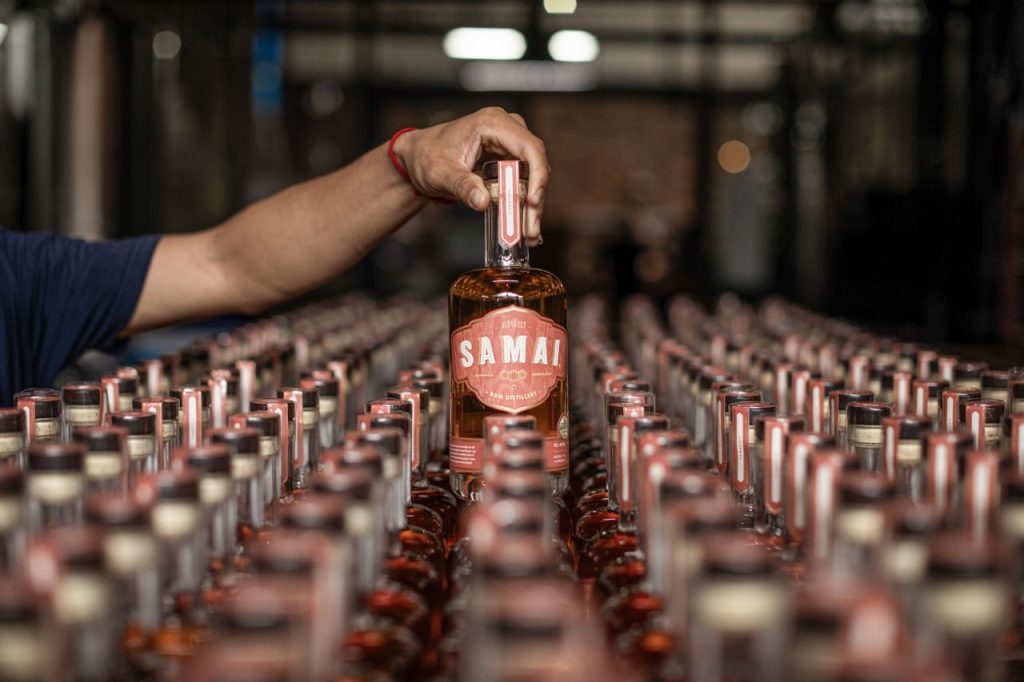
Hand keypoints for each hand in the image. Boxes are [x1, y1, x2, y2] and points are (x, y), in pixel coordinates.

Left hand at [395, 107, 549, 245]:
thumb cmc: (426, 156)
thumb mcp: (440, 173)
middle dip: (536, 197)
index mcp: (492, 123)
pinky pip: (524, 180)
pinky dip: (524, 201)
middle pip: (535, 163)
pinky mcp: (508, 157)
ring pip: (533, 174)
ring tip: (528, 232)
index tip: (534, 202)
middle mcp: (506, 128)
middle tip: (531, 227)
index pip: (529, 147)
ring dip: (532, 204)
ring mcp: (508, 142)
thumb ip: (462, 186)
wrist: (418, 157)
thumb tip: (483, 201)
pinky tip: (523, 222)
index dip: (537, 175)